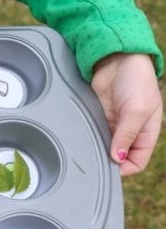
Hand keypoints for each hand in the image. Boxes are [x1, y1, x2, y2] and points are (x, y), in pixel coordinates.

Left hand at [92, 53, 162, 175]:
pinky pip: (94, 135)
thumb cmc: (136, 81)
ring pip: (105, 148)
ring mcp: (114, 126)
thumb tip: (118, 158)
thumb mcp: (136, 110)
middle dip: (108, 162)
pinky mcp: (100, 118)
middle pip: (119, 158)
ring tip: (87, 152)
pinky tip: (82, 141)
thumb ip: (127, 135)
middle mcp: (131, 133)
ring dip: (97, 151)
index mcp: (146, 133)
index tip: (110, 167)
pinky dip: (89, 140)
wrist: (117, 60)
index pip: (137, 162)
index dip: (125, 168)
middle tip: (94, 163)